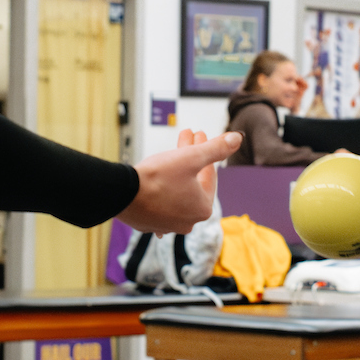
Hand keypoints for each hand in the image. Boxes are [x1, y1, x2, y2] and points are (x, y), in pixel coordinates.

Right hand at [121, 129, 237, 233]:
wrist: (122, 195)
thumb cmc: (157, 177)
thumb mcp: (190, 158)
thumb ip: (216, 149)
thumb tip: (237, 139)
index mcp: (203, 208)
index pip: (208, 175)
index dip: (204, 150)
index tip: (199, 134)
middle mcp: (188, 221)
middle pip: (192, 183)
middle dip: (190, 157)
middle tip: (187, 137)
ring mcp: (168, 225)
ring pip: (176, 193)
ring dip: (176, 173)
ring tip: (170, 155)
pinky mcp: (150, 224)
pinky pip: (161, 205)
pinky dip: (162, 193)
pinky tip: (163, 190)